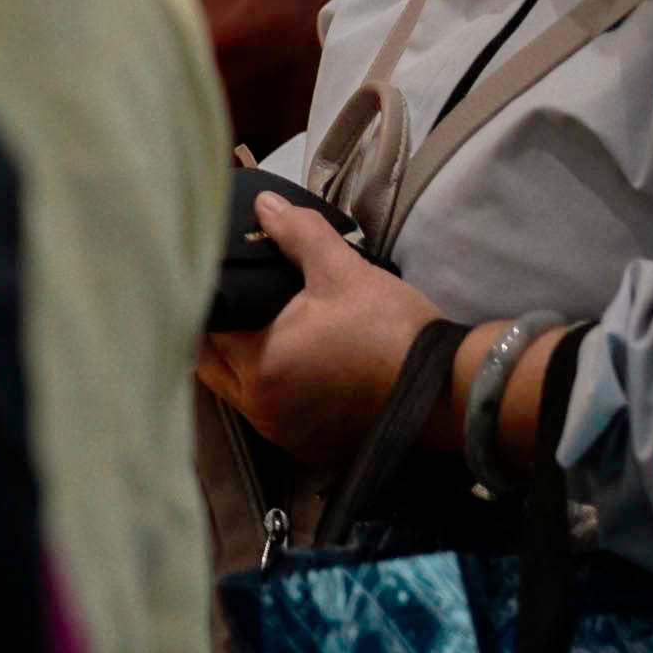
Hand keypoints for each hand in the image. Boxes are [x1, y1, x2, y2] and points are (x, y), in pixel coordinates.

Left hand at [196, 182, 437, 471]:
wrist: (448, 388)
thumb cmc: (391, 329)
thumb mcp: (344, 272)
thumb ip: (298, 234)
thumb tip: (264, 205)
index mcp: (258, 366)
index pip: (204, 329)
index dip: (208, 302)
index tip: (217, 282)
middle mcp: (260, 409)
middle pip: (212, 365)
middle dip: (216, 334)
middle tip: (234, 303)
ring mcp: (282, 433)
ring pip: (236, 392)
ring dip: (239, 365)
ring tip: (255, 331)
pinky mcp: (306, 447)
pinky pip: (267, 414)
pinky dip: (269, 391)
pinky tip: (285, 367)